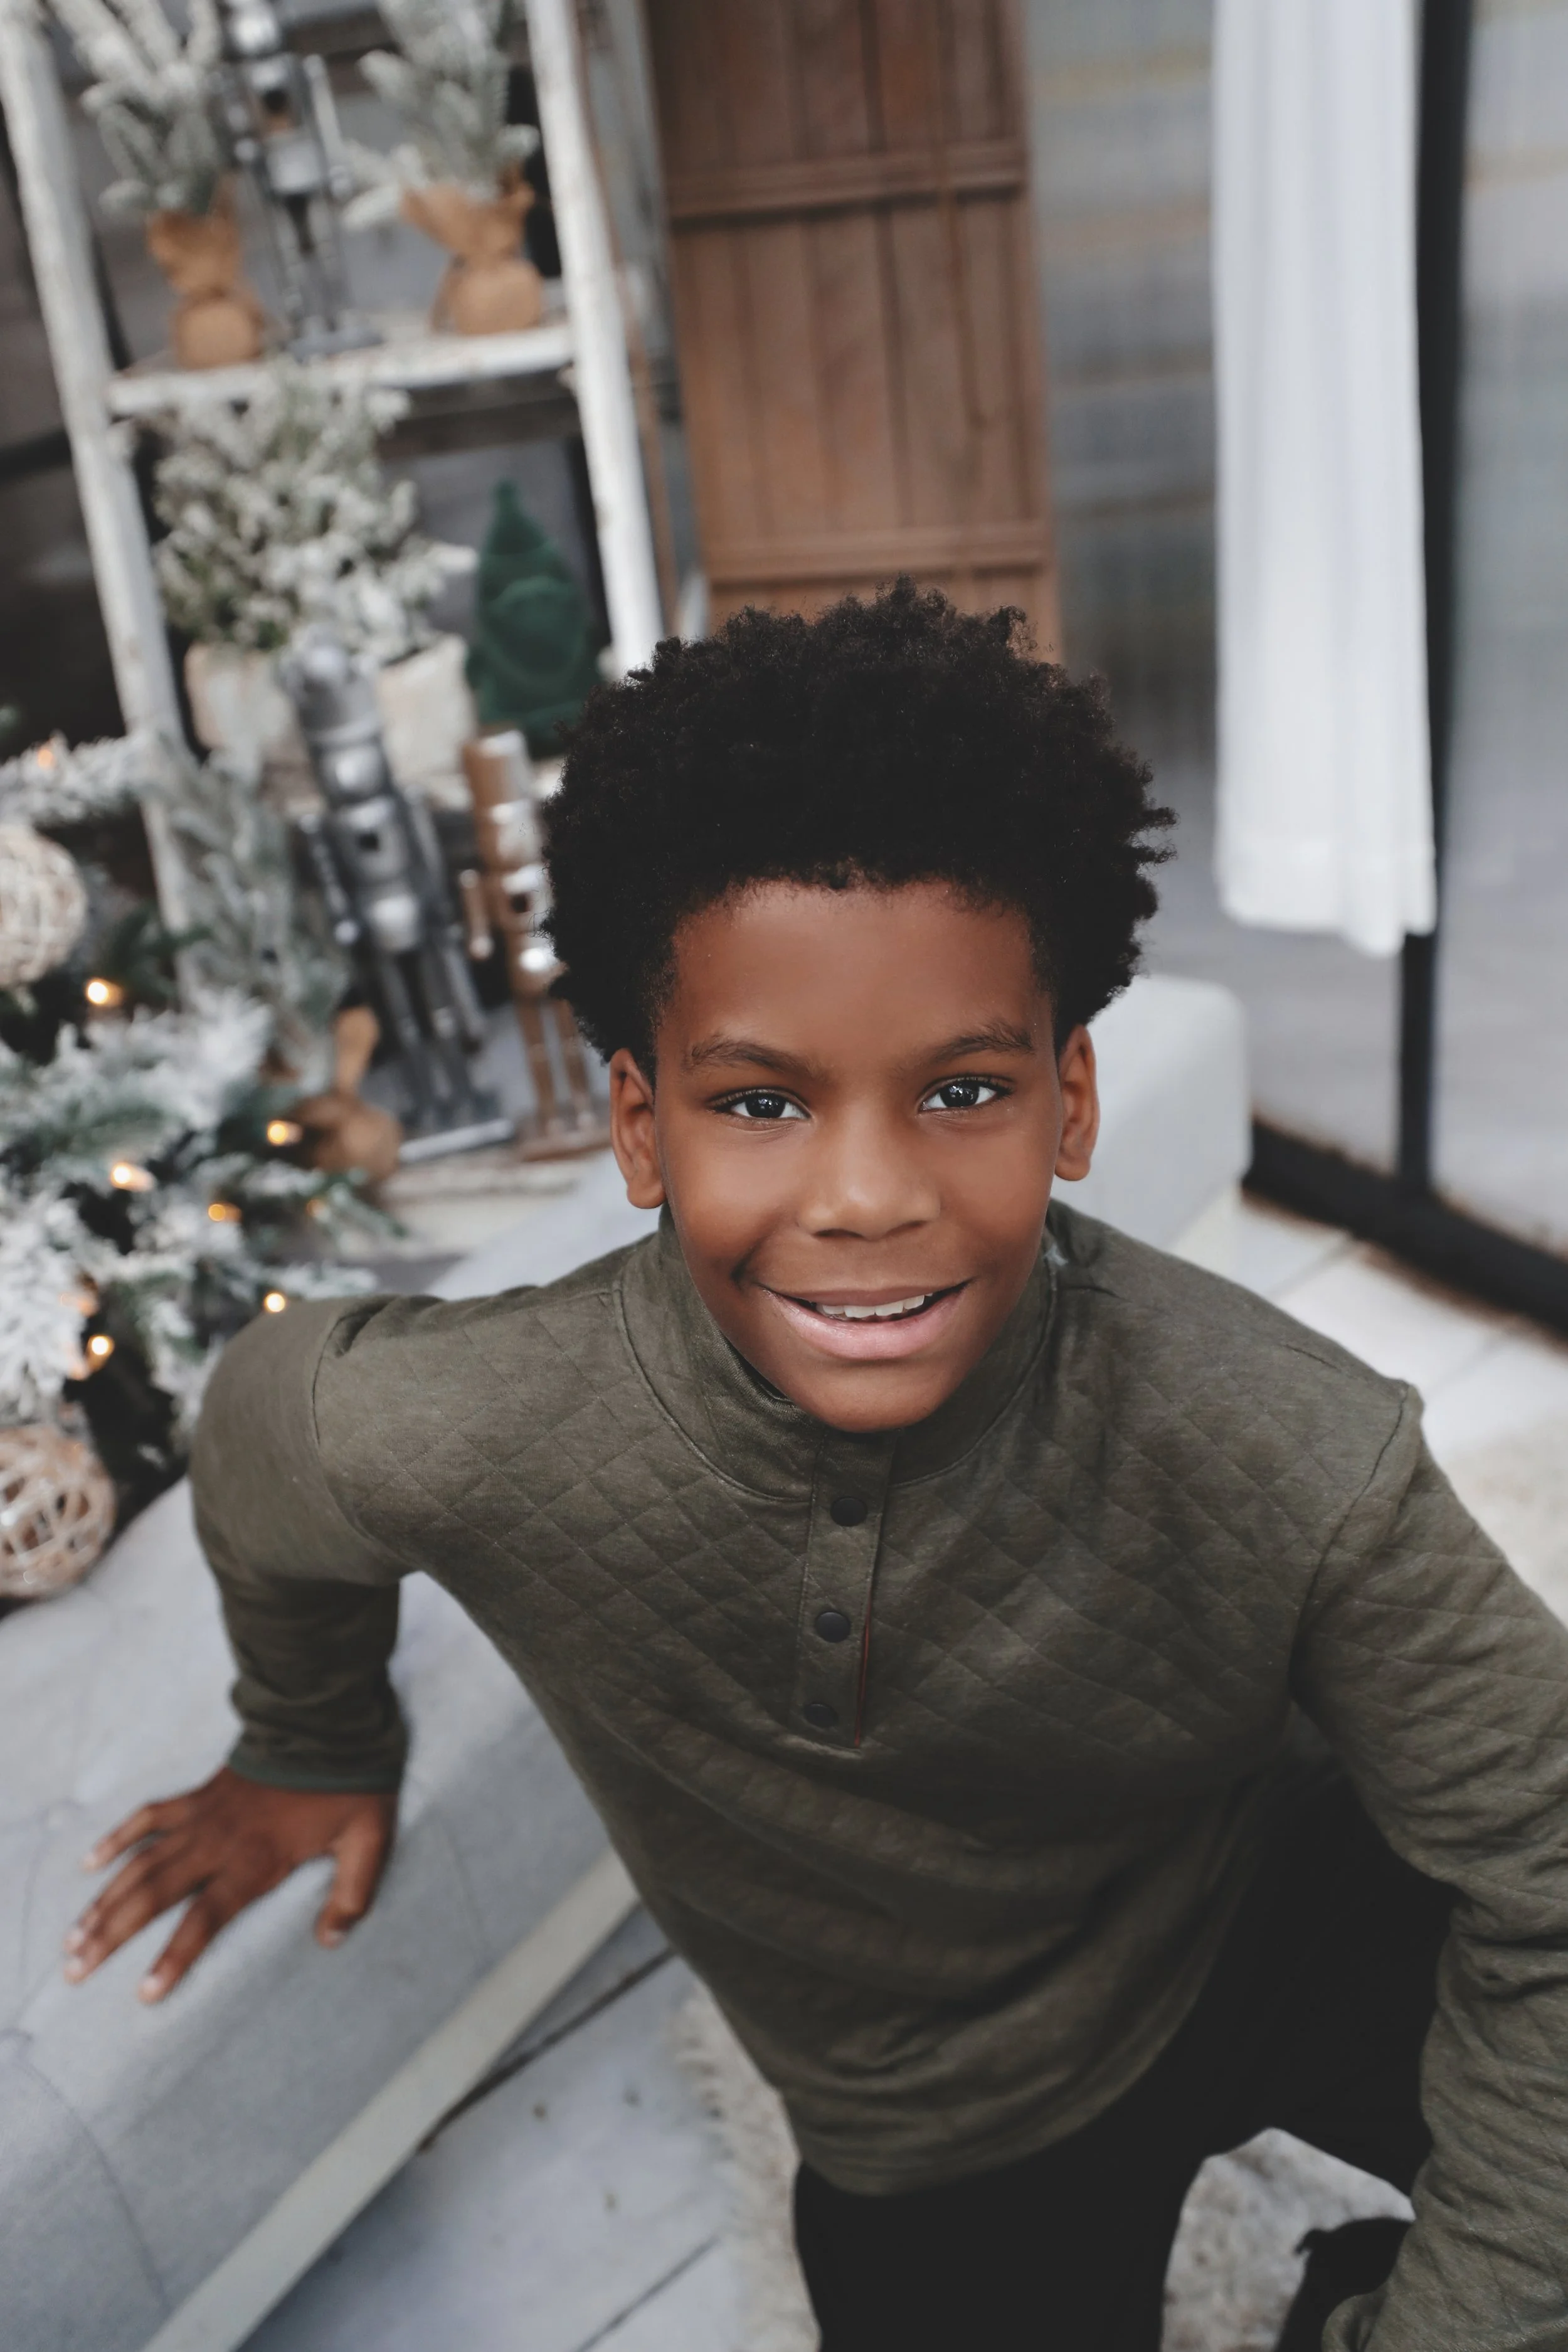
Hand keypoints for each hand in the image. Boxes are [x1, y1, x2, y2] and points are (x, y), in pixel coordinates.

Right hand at [63, 1766, 396, 2003]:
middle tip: (74, 1971)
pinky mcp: (198, 1796)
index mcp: (256, 1861)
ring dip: (105, 1900)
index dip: (174, 1957)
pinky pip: (148, 1817)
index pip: (205, 1919)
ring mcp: (202, 1817)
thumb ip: (353, 1895)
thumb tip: (330, 1941)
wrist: (328, 1723)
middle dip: (112, 1934)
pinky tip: (89, 1863)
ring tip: (72, 1938)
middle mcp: (218, 1843)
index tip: (144, 1993)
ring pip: (141, 1862)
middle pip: (153, 1895)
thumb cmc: (351, 1786)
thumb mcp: (370, 1842)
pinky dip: (117, 1837)